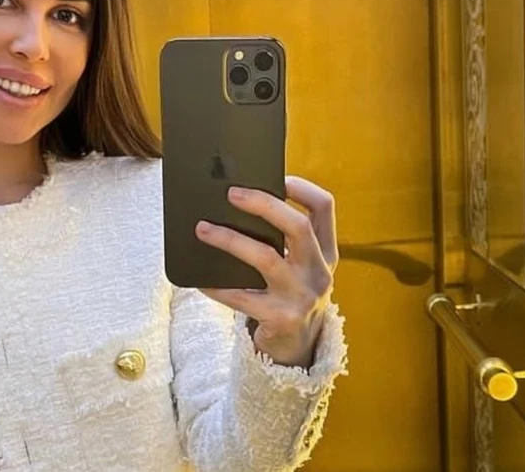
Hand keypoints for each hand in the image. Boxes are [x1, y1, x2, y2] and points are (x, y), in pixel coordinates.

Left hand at [195, 177, 337, 368]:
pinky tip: (199, 279)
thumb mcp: (298, 267)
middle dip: (263, 205)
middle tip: (231, 194)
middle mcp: (318, 272)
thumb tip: (235, 204)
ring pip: (265, 258)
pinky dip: (217, 285)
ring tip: (202, 229)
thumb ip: (282, 240)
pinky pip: (240, 296)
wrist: (295, 348)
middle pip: (297, 227)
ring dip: (229, 240)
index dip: (302, 187)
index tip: (277, 177)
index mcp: (325, 252)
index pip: (325, 208)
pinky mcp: (280, 319)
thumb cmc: (288, 294)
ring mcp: (302, 297)